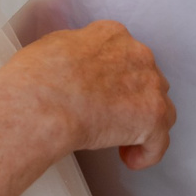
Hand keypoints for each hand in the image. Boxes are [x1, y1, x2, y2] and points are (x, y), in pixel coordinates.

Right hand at [7, 21, 174, 169]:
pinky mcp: (152, 117)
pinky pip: (159, 141)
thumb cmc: (36, 80)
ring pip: (159, 107)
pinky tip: (130, 159)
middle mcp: (136, 54)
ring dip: (142, 124)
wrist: (42, 105)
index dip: (116, 77)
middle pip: (146, 79)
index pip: (125, 54)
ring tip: (121, 142)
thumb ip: (74, 54)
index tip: (105, 92)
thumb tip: (73, 67)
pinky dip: (147, 153)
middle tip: (110, 117)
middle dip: (131, 99)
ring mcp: (149, 85)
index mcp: (111, 35)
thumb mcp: (52, 47)